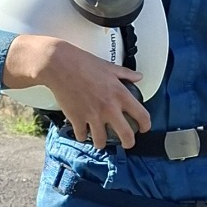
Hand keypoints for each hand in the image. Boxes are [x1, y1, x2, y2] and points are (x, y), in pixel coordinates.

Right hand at [3, 34, 151, 147]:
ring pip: (102, 141)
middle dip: (128, 143)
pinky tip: (83, 132)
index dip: (146, 125)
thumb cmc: (84, 63)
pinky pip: (82, 136)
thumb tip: (139, 76)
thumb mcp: (109, 67)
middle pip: (126, 136)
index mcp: (120, 94)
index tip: (144, 128)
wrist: (60, 65)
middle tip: (126, 143)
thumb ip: (126, 74)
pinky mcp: (77, 119)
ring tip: (101, 140)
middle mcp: (109, 108)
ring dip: (101, 142)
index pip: (141, 115)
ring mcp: (93, 116)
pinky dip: (82, 135)